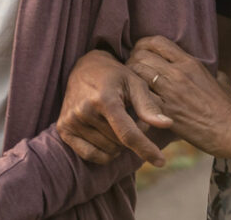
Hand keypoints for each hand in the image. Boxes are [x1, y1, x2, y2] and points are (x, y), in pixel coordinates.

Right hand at [56, 49, 170, 164]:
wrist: (85, 68)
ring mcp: (71, 121)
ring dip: (118, 143)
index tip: (161, 162)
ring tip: (116, 123)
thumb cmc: (115, 76)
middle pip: (119, 144)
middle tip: (130, 119)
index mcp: (105, 99)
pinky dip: (103, 152)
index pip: (128, 134)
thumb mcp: (135, 83)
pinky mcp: (63, 129)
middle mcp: (84, 111)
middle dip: (131, 137)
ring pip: (107, 151)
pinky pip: (90, 155)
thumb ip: (149, 106)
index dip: (146, 149)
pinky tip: (106, 135)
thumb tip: (167, 124)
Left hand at [128, 36, 230, 159]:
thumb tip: (211, 70)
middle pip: (141, 55)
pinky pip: (140, 96)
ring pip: (137, 72)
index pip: (157, 41)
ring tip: (131, 85)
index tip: (140, 53)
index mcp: (190, 63)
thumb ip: (211, 71)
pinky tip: (135, 102)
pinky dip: (134, 97)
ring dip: (130, 77)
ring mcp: (170, 92)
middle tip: (132, 71)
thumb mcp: (222, 81)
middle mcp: (177, 73)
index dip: (143, 45)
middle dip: (132, 60)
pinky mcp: (164, 111)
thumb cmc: (228, 107)